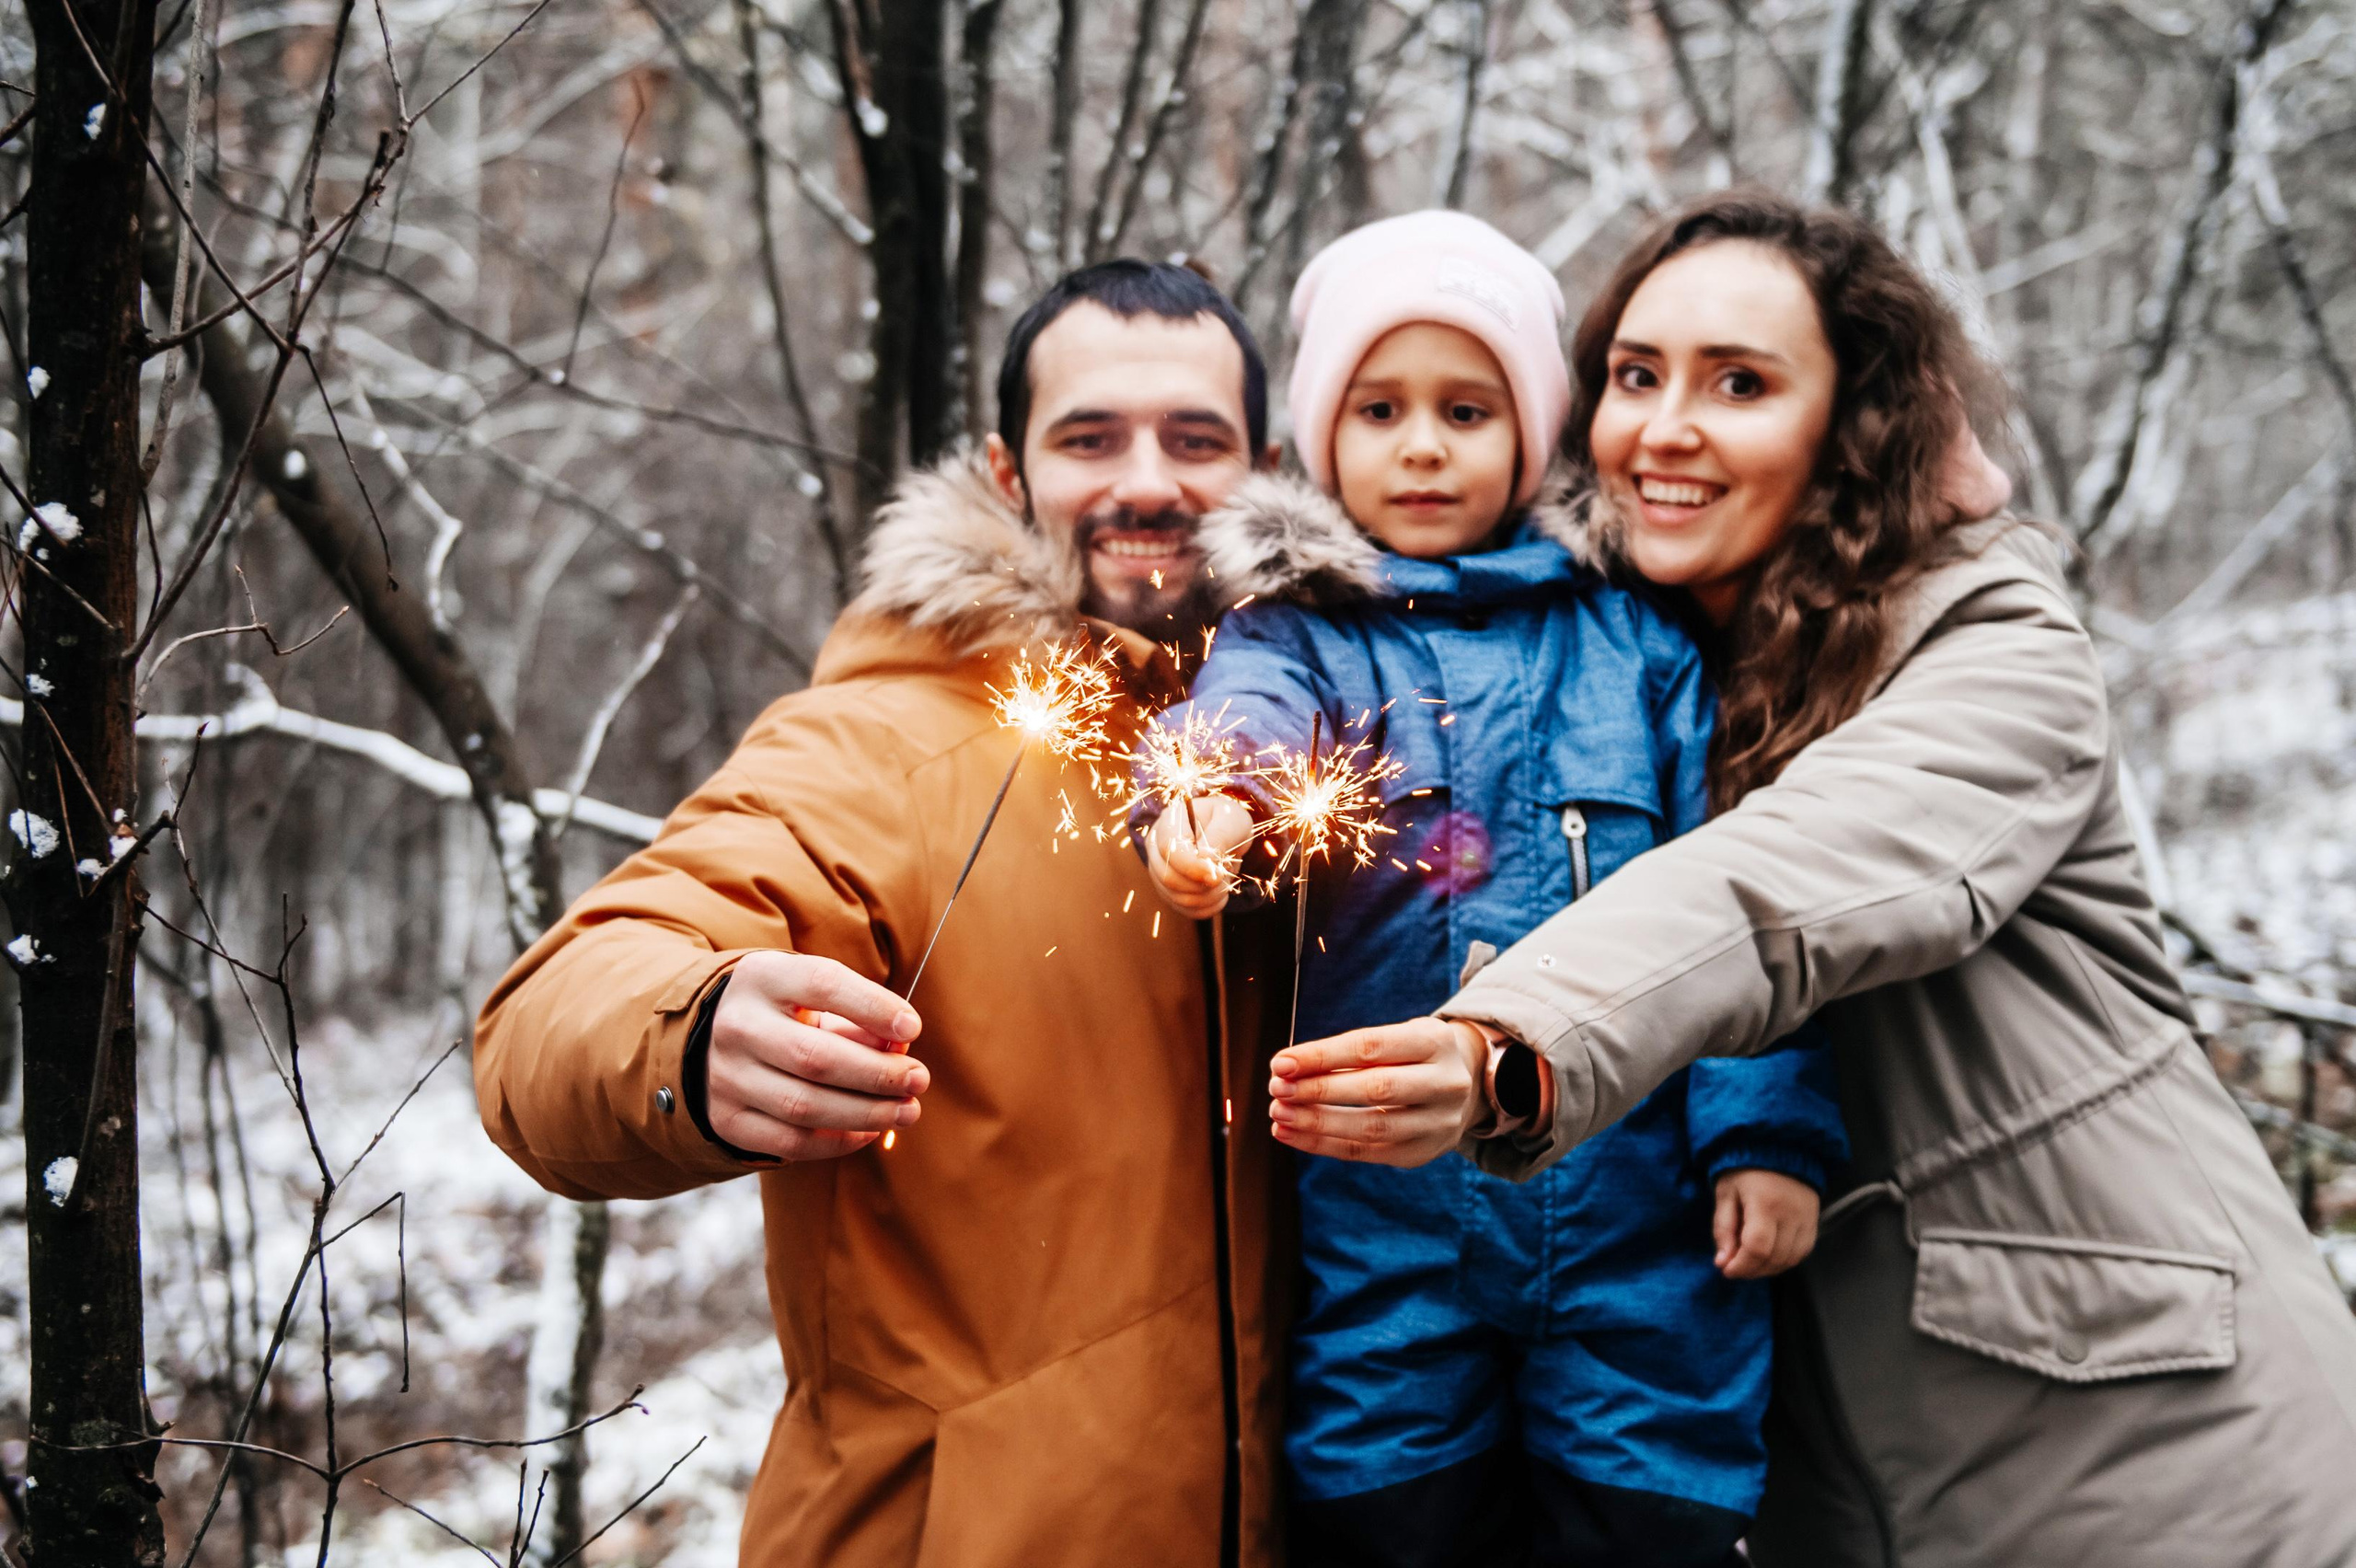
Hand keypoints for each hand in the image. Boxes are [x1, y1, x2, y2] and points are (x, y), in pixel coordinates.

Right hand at [705, 951, 927, 1161]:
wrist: (714, 1036)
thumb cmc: (787, 1010)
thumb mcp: (814, 994)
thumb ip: (858, 1017)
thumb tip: (901, 1049)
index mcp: (763, 977)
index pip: (823, 985)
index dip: (873, 1007)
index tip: (912, 1028)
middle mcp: (738, 1025)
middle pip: (815, 1057)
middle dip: (878, 1074)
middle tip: (918, 1080)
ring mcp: (726, 1076)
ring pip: (804, 1106)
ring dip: (867, 1113)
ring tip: (906, 1111)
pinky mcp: (727, 1119)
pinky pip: (790, 1142)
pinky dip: (838, 1141)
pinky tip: (869, 1130)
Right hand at [1143, 795, 1254, 919]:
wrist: (1228, 832)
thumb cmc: (1228, 820)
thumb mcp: (1231, 819)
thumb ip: (1219, 836)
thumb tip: (1205, 861)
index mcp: (1170, 822)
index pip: (1169, 849)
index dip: (1192, 867)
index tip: (1217, 874)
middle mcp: (1157, 846)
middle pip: (1167, 877)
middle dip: (1201, 885)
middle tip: (1224, 876)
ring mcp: (1159, 870)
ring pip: (1177, 897)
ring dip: (1208, 896)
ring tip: (1225, 882)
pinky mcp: (1169, 890)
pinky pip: (1186, 910)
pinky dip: (1208, 907)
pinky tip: (1220, 894)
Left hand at [1267, 1018, 1485, 1166]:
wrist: (1465, 1086)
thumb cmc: (1412, 1055)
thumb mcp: (1395, 1037)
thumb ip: (1348, 1052)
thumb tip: (1288, 1069)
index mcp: (1435, 1042)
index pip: (1371, 1047)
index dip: (1323, 1055)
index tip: (1281, 1062)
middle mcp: (1445, 1083)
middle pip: (1376, 1088)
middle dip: (1319, 1090)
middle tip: (1277, 1089)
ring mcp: (1438, 1123)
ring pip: (1372, 1127)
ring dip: (1317, 1122)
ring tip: (1279, 1114)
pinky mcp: (1421, 1153)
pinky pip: (1366, 1152)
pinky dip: (1323, 1144)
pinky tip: (1291, 1134)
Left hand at [1712, 1168, 1820, 1278]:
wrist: (1777, 1148)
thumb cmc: (1745, 1169)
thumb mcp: (1725, 1193)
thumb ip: (1723, 1229)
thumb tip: (1723, 1262)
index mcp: (1765, 1202)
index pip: (1757, 1248)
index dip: (1742, 1266)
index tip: (1726, 1270)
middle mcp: (1790, 1213)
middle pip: (1774, 1258)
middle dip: (1751, 1270)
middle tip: (1734, 1267)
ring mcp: (1806, 1218)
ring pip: (1790, 1259)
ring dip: (1768, 1269)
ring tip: (1750, 1263)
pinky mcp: (1814, 1221)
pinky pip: (1803, 1252)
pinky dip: (1785, 1261)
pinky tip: (1769, 1256)